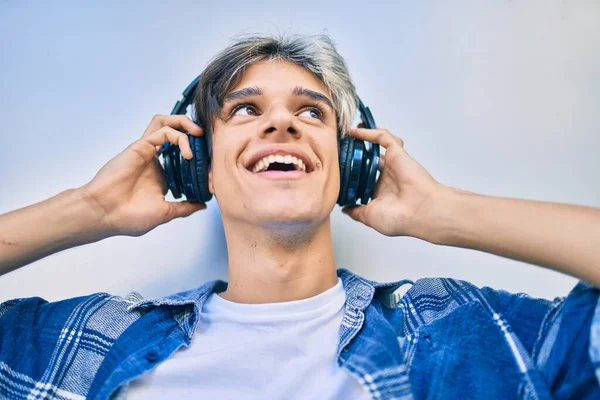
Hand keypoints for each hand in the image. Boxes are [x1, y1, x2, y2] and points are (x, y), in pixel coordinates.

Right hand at [80, 115, 205, 236]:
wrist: (104, 214)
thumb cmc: (127, 217)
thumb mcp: (165, 213)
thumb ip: (184, 207)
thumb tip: (202, 204)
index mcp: (160, 174)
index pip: (183, 155)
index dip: (200, 159)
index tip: (212, 172)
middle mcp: (154, 159)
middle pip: (174, 132)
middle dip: (193, 132)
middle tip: (208, 141)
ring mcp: (146, 151)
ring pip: (166, 123)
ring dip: (185, 123)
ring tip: (199, 134)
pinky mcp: (140, 146)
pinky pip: (162, 130)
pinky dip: (179, 137)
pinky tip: (188, 153)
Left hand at [341, 127, 446, 238]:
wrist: (419, 211)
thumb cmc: (400, 218)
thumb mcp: (369, 217)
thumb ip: (356, 211)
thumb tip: (344, 209)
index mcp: (381, 191)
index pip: (363, 177)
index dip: (350, 171)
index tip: (336, 167)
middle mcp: (387, 176)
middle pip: (368, 158)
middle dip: (354, 152)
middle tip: (338, 147)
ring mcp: (392, 164)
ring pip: (377, 145)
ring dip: (363, 136)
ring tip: (347, 133)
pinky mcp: (397, 153)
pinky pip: (382, 138)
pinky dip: (369, 133)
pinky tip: (354, 132)